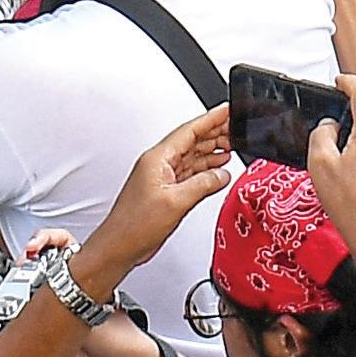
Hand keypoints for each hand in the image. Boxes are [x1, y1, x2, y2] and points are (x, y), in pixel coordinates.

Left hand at [79, 106, 238, 286]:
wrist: (119, 246)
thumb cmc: (134, 225)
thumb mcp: (175, 203)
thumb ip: (202, 185)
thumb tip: (222, 174)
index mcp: (158, 159)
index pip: (189, 131)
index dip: (211, 119)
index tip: (228, 110)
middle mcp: (159, 164)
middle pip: (192, 140)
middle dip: (215, 132)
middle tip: (237, 126)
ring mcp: (162, 177)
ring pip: (192, 156)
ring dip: (212, 150)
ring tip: (233, 144)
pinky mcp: (165, 190)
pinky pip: (189, 173)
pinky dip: (205, 169)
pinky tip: (218, 169)